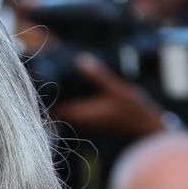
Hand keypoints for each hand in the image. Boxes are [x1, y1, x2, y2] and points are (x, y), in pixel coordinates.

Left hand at [51, 53, 166, 137]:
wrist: (145, 128)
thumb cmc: (133, 110)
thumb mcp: (116, 88)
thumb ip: (98, 76)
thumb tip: (80, 60)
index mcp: (81, 115)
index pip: (53, 107)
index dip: (45, 93)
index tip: (42, 76)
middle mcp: (79, 122)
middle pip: (55, 108)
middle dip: (51, 93)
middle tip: (47, 72)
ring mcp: (83, 123)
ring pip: (63, 109)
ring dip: (60, 96)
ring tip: (58, 76)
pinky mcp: (89, 121)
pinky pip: (72, 110)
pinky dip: (70, 99)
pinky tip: (73, 85)